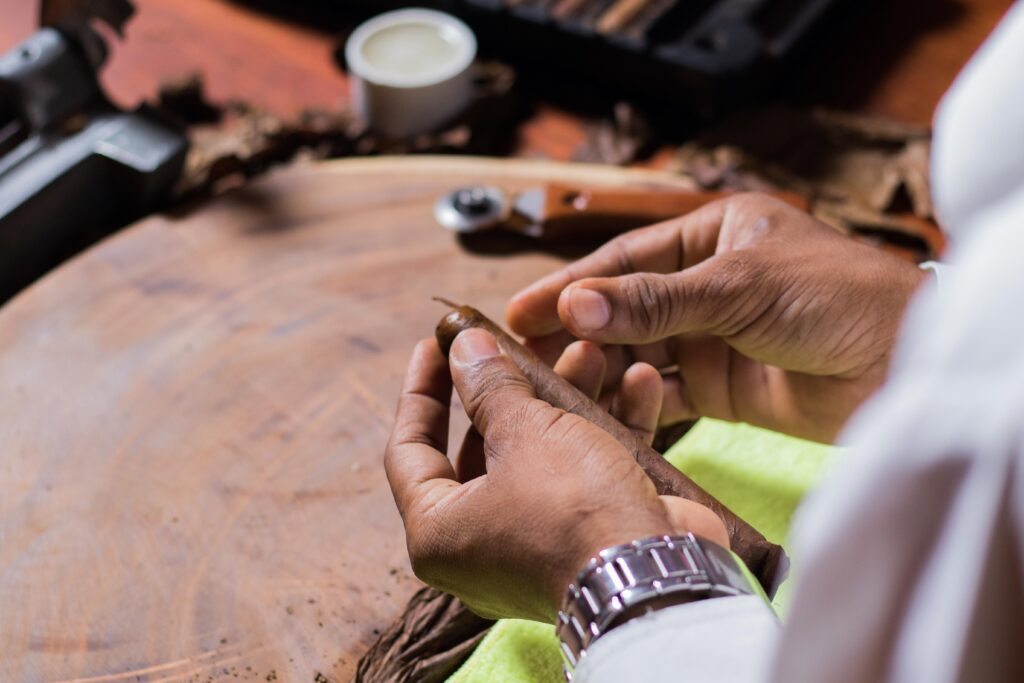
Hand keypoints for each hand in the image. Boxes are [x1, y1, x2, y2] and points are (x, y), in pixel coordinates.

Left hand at [385, 330, 726, 621]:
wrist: (657, 575)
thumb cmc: (573, 507)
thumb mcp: (525, 431)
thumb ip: (489, 386)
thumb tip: (463, 348)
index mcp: (439, 531)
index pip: (409, 449)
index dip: (422, 389)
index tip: (434, 343)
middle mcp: (480, 546)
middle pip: (483, 447)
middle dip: (511, 387)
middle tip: (523, 342)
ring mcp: (537, 545)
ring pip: (542, 455)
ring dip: (568, 399)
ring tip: (591, 351)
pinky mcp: (590, 540)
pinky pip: (589, 475)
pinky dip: (609, 430)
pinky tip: (637, 382)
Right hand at [506, 193, 925, 442]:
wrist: (904, 366)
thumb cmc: (838, 298)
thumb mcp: (738, 287)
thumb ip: (655, 301)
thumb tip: (574, 303)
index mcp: (715, 232)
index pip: (627, 257)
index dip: (571, 283)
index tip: (521, 309)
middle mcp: (708, 282)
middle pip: (625, 306)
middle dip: (577, 328)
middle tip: (525, 351)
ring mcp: (714, 336)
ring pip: (639, 350)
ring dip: (600, 365)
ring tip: (555, 381)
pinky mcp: (723, 385)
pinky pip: (665, 391)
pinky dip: (635, 399)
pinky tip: (603, 407)